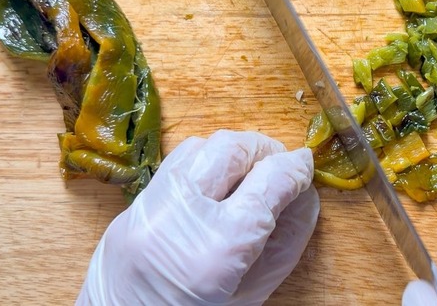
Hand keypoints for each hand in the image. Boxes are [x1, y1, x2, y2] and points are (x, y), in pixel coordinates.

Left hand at [77, 130, 319, 305]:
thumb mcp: (251, 294)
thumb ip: (283, 245)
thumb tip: (304, 197)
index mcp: (218, 249)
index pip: (268, 182)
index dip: (296, 168)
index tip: (304, 167)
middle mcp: (179, 216)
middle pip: (231, 149)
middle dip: (264, 150)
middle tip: (279, 165)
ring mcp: (149, 207)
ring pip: (201, 145)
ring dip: (233, 151)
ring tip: (247, 172)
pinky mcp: (132, 206)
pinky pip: (175, 162)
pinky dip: (204, 161)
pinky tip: (215, 182)